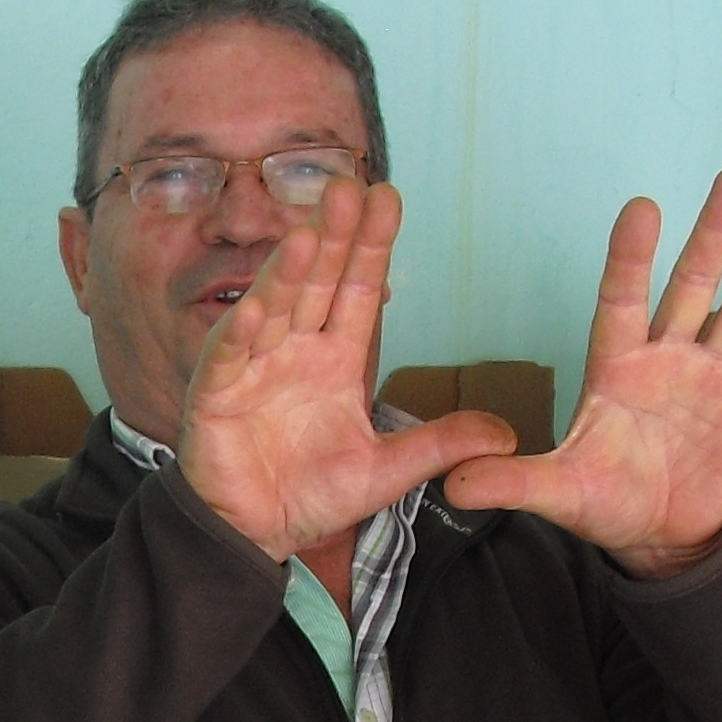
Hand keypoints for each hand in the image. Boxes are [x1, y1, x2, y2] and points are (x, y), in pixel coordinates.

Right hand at [178, 179, 517, 563]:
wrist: (255, 534)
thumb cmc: (312, 495)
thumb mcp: (386, 472)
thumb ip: (439, 446)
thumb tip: (507, 435)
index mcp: (335, 358)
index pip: (358, 289)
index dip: (372, 245)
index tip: (389, 198)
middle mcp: (295, 350)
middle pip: (317, 283)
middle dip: (333, 236)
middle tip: (348, 187)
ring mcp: (253, 367)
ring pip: (273, 308)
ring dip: (288, 272)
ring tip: (310, 234)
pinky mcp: (215, 396)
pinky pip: (228, 357)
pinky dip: (240, 334)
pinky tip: (256, 309)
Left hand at [443, 170, 721, 575]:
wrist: (654, 532)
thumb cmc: (602, 500)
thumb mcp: (556, 492)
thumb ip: (512, 482)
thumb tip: (451, 485)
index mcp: (617, 366)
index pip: (622, 300)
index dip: (631, 258)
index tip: (642, 207)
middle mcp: (668, 357)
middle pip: (692, 286)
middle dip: (715, 235)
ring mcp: (713, 376)